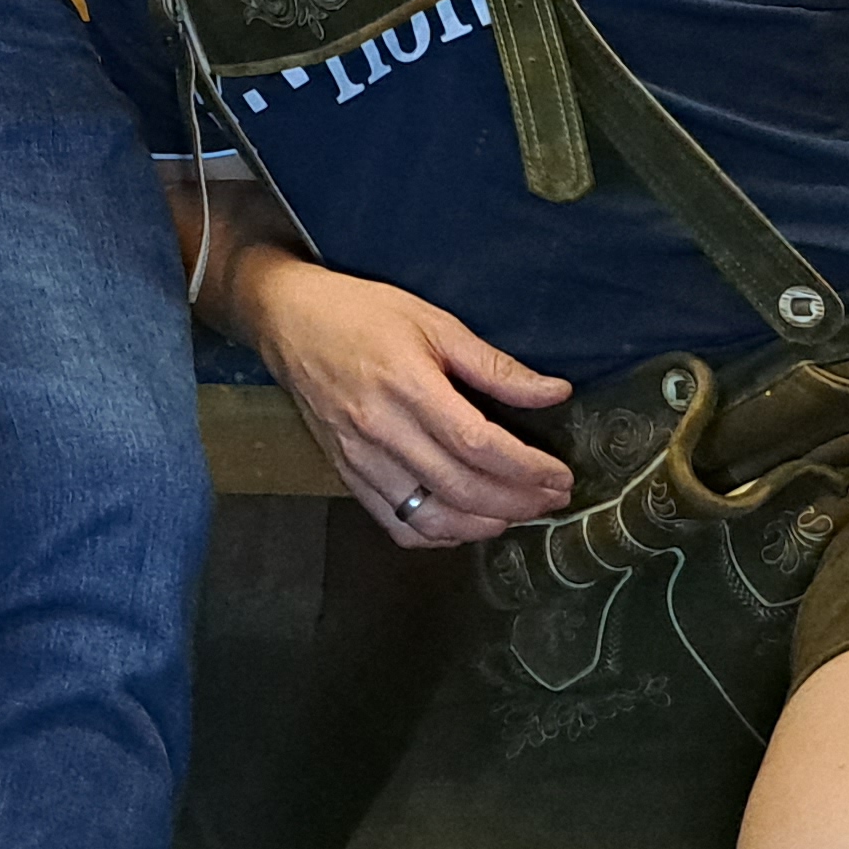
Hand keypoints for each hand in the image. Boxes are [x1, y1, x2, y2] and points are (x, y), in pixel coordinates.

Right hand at [237, 252, 575, 544]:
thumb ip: (494, 365)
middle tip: (553, 498)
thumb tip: (555, 392)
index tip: (560, 475)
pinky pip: (396, 523)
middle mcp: (381, 429)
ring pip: (430, 517)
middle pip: (461, 487)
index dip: (526, 469)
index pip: (477, 444)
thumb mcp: (434, 322)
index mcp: (407, 385)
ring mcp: (359, 458)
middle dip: (519, 502)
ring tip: (516, 514)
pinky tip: (464, 522)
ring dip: (483, 525)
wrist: (288, 320)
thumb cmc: (364, 313)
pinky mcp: (345, 474)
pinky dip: (438, 535)